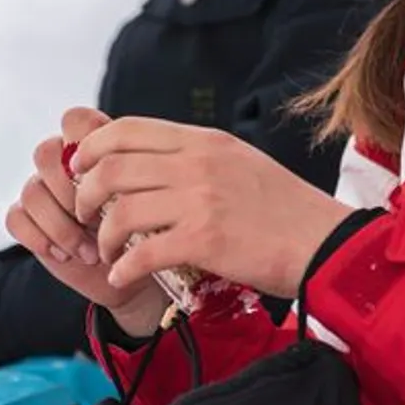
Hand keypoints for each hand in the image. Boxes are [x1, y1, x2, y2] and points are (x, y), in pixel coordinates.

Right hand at [4, 107, 168, 334]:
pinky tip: (68, 255)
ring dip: (62, 225)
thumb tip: (123, 168)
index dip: (84, 138)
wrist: (133, 272)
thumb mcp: (153, 201)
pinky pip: (16, 217)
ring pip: (32, 190)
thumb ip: (138, 177)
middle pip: (46, 152)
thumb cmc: (150, 231)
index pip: (75, 119)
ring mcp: (44, 191)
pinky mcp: (29, 220)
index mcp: (95, 148)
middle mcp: (64, 164)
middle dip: (71, 190)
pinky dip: (41, 238)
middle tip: (98, 218)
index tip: (106, 172)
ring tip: (92, 250)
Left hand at [70, 117, 352, 297]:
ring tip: (106, 251)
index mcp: (204, 140)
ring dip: (101, 236)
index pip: (125, 129)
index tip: (81, 172)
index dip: (90, 150)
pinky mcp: (205, 239)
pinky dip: (123, 268)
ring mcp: (201, 199)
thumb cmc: (283, 208)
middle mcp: (198, 163)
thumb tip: (147, 160)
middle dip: (84, 195)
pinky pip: (142, 253)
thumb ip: (195, 156)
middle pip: (111, 167)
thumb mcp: (239, 162)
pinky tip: (123, 275)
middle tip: (85, 217)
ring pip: (119, 211)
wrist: (323, 239)